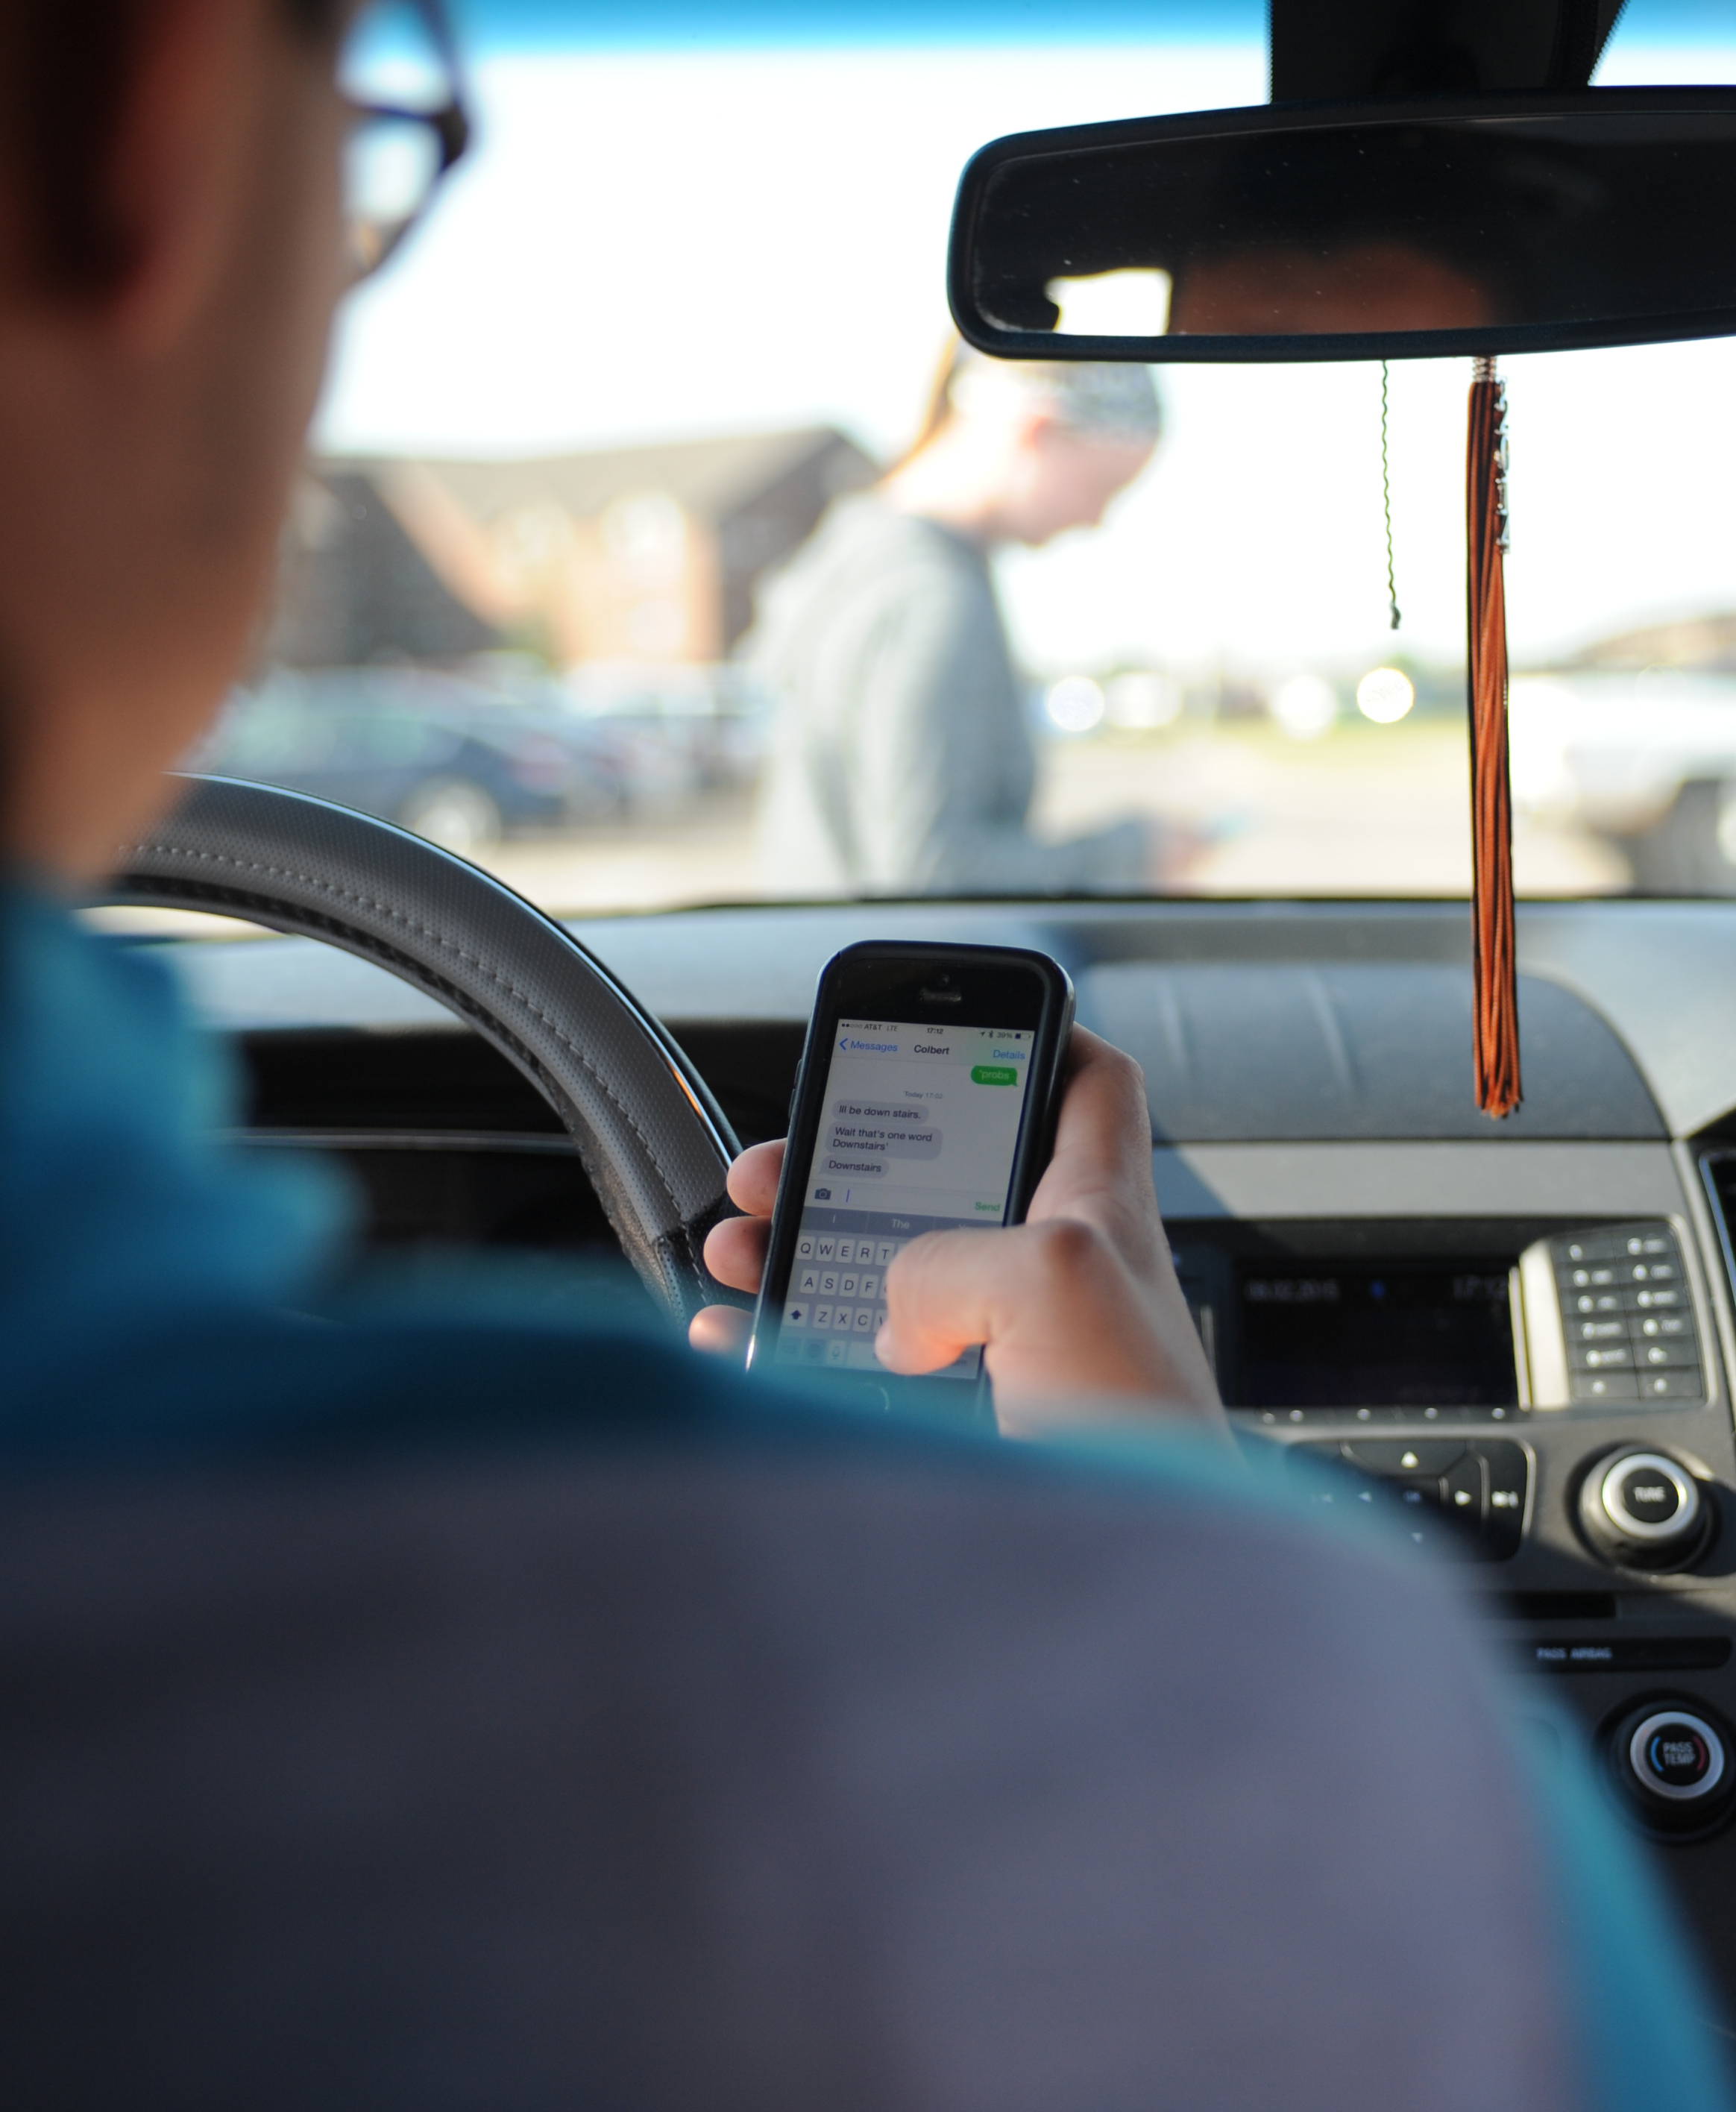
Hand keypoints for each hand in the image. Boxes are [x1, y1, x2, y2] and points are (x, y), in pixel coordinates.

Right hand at [692, 1029, 1227, 1443]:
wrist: (1139, 1615)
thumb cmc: (1144, 1446)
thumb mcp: (1054, 1282)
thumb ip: (955, 1253)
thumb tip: (894, 1309)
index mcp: (1095, 1217)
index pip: (1090, 1086)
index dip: (1040, 1030)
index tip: (964, 1016)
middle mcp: (1053, 1281)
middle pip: (944, 1177)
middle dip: (845, 1157)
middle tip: (775, 1162)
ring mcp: (1003, 1360)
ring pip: (883, 1273)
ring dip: (799, 1249)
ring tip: (740, 1243)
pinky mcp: (955, 1437)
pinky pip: (849, 1373)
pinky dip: (785, 1351)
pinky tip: (739, 1344)